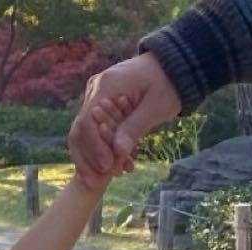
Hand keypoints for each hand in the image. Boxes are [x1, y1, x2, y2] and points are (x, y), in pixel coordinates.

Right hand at [70, 52, 181, 187]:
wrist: (173, 65)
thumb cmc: (169, 82)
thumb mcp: (157, 105)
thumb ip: (135, 127)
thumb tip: (117, 152)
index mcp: (107, 85)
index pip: (87, 122)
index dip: (94, 148)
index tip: (106, 167)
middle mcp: (95, 90)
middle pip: (79, 130)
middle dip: (86, 159)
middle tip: (95, 182)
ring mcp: (95, 98)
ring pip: (82, 134)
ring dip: (91, 159)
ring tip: (102, 180)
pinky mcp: (100, 106)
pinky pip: (92, 132)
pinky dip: (99, 151)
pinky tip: (111, 167)